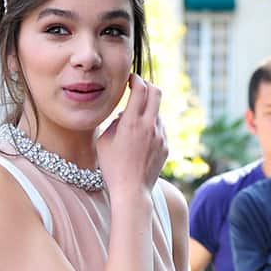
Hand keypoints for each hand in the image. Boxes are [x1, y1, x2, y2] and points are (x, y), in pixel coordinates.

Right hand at [96, 74, 167, 199]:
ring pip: (157, 113)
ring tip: (133, 126)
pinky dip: (151, 128)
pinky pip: (160, 129)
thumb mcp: (104, 141)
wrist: (131, 190)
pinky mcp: (166, 146)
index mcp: (132, 122)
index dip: (135, 79)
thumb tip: (123, 114)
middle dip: (148, 86)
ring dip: (147, 112)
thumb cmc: (112, 167)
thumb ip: (114, 122)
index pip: (140, 89)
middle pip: (157, 92)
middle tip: (139, 88)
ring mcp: (161, 136)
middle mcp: (150, 126)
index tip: (130, 79)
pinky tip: (139, 142)